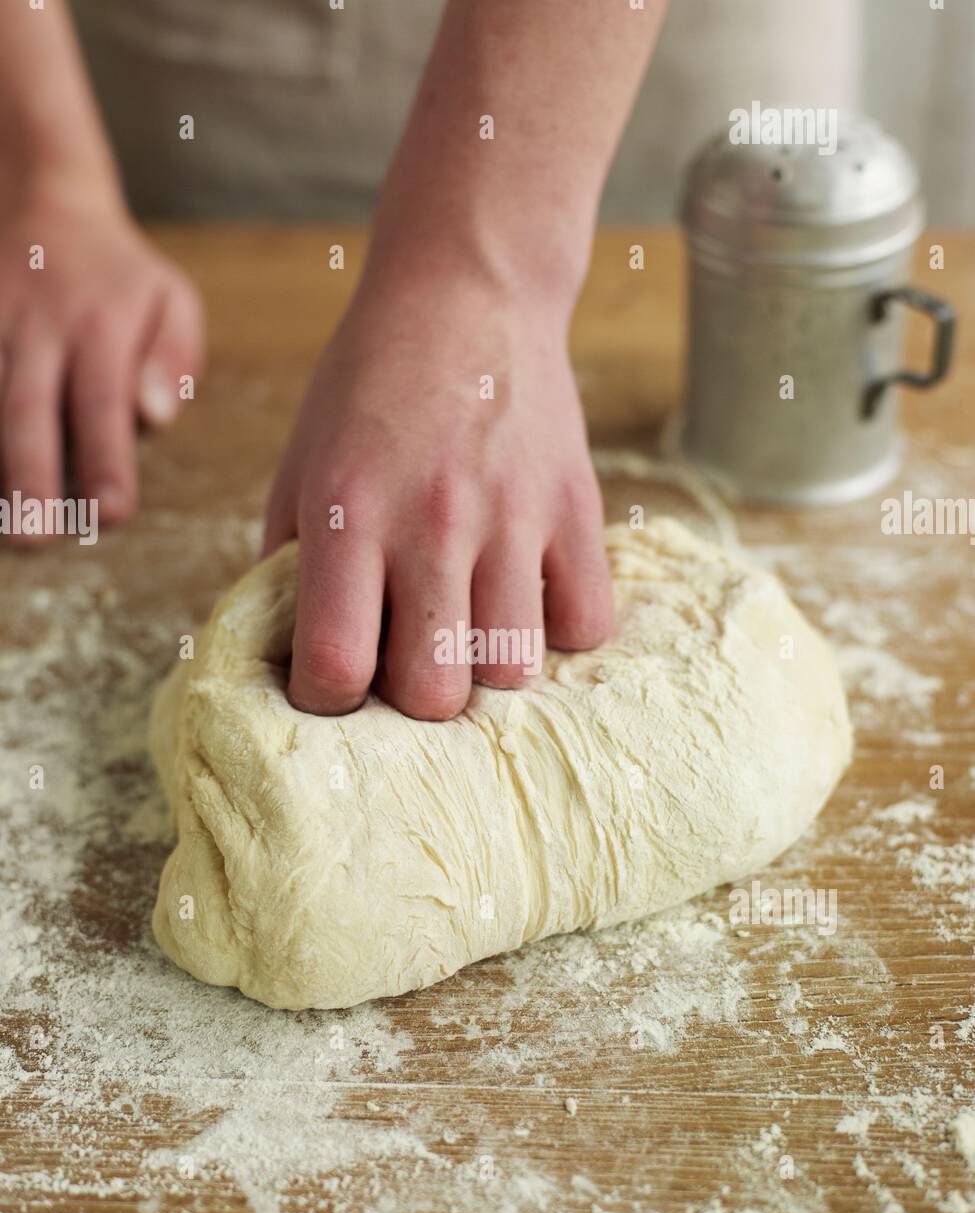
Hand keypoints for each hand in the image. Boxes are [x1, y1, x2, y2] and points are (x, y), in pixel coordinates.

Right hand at [0, 181, 203, 538]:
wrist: (44, 198)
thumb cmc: (122, 277)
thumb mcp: (172, 300)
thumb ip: (173, 359)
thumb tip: (155, 416)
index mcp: (102, 326)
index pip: (104, 404)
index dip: (105, 461)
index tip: (112, 515)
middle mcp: (38, 325)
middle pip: (27, 408)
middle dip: (29, 476)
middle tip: (33, 539)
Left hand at [265, 268, 612, 720]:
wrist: (467, 293)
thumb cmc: (368, 388)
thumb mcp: (301, 465)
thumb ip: (288, 566)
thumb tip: (291, 660)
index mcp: (348, 513)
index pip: (335, 668)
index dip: (325, 699)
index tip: (332, 684)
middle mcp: (431, 522)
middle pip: (434, 696)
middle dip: (413, 698)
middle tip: (408, 659)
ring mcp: (514, 517)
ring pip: (514, 671)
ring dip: (487, 667)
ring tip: (470, 630)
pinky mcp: (576, 508)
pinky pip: (585, 625)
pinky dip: (558, 630)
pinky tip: (528, 599)